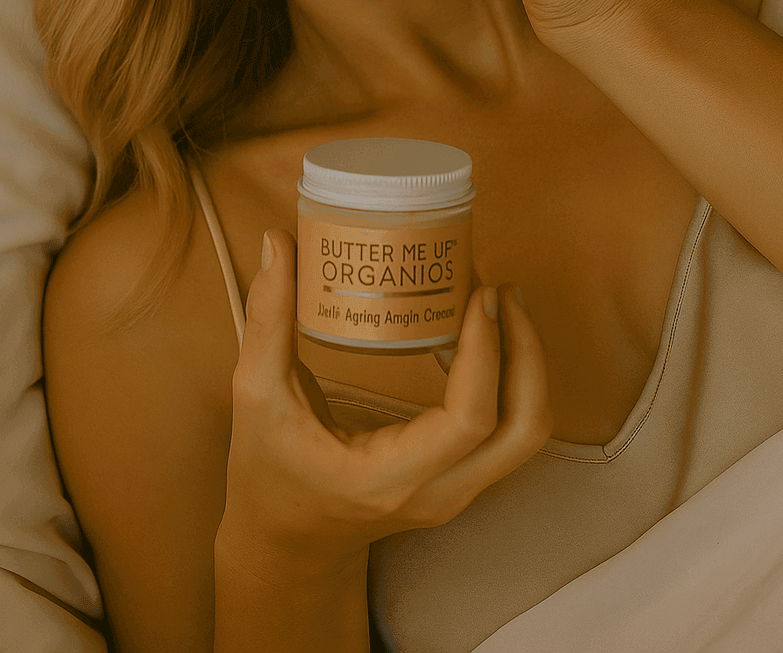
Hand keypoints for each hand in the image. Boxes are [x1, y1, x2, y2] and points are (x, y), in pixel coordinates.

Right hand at [217, 230, 552, 575]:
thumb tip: (278, 240)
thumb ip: (267, 318)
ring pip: (525, 432)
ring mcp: (455, 492)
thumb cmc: (266, 472)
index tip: (479, 294)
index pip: (469, 421)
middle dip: (527, 351)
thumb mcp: (255, 395)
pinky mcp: (460, 479)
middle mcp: (436, 493)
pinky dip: (509, 379)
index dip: (487, 353)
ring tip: (501, 302)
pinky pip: (507, 430)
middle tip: (502, 289)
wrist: (284, 541)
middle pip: (522, 429)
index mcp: (387, 478)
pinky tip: (480, 331)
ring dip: (526, 363)